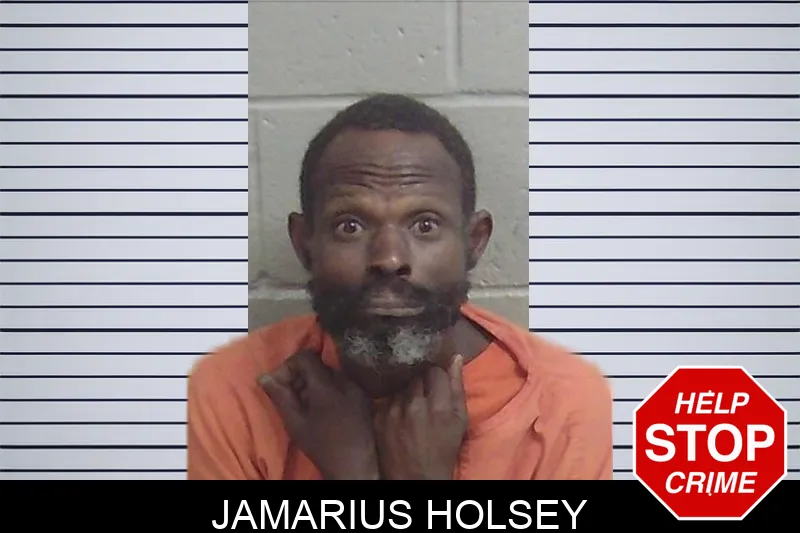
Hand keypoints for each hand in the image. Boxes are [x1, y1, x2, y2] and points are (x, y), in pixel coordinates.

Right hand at [258, 350, 379, 479]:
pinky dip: (330, 389)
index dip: (291, 365)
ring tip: (307, 404)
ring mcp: (357, 389)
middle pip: (319, 365)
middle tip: (292, 395)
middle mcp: (345, 382)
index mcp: (326, 387)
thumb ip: (280, 397)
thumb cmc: (321, 446)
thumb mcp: (295, 423)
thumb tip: (264, 377)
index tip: (282, 383)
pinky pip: (343, 383)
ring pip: (331, 374)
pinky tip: (323, 409)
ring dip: (315, 383)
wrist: (353, 465)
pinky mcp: (364, 397)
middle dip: (302, 375)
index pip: (307, 357)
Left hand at [373, 355, 467, 479]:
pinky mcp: (378, 417)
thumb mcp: (459, 421)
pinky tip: (400, 413)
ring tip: (412, 404)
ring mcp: (392, 410)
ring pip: (401, 385)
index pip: (435, 370)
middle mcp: (413, 404)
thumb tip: (455, 358)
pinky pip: (388, 398)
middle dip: (422, 380)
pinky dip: (395, 402)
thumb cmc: (443, 450)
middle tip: (426, 392)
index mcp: (438, 406)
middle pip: (416, 374)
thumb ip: (457, 388)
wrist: (415, 477)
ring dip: (407, 390)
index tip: (438, 382)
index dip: (438, 374)